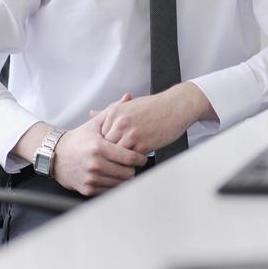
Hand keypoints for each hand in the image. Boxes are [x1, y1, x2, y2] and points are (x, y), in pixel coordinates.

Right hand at [52, 112, 146, 196]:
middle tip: (131, 163)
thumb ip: (113, 111)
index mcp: (99, 147)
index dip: (140, 158)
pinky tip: (111, 175)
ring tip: (122, 168)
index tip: (142, 157)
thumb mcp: (94, 124)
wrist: (55, 155)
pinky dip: (113, 184)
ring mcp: (91, 178)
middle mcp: (95, 164)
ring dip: (124, 176)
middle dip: (132, 167)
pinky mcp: (88, 189)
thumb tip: (128, 97)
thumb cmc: (78, 139)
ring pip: (120, 183)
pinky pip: (110, 190)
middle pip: (127, 172)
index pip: (129, 157)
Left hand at [90, 82, 214, 154]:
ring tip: (122, 163)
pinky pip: (131, 159)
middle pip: (107, 146)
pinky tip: (135, 161)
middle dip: (110, 153)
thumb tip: (91, 114)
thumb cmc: (153, 106)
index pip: (101, 134)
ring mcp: (131, 134)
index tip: (107, 147)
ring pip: (117, 154)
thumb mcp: (128, 105)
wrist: (176, 106)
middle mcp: (120, 123)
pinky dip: (132, 161)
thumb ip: (108, 111)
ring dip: (120, 160)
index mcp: (115, 112)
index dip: (105, 143)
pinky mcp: (143, 145)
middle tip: (112, 159)